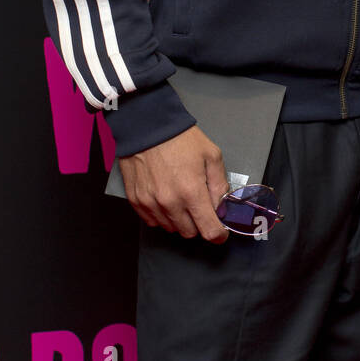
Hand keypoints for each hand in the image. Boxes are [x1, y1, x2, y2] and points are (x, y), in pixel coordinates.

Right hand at [119, 125, 229, 241]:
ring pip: (171, 228)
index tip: (221, 232)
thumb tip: (222, 206)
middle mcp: (170, 202)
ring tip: (182, 197)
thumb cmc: (180, 138)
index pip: (209, 230)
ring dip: (180, 219)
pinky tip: (167, 198)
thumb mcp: (211, 155)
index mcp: (191, 192)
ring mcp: (151, 203)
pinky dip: (163, 215)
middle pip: (190, 233)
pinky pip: (153, 221)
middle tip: (200, 205)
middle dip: (199, 223)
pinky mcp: (136, 200)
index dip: (218, 235)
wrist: (148, 126)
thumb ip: (220, 184)